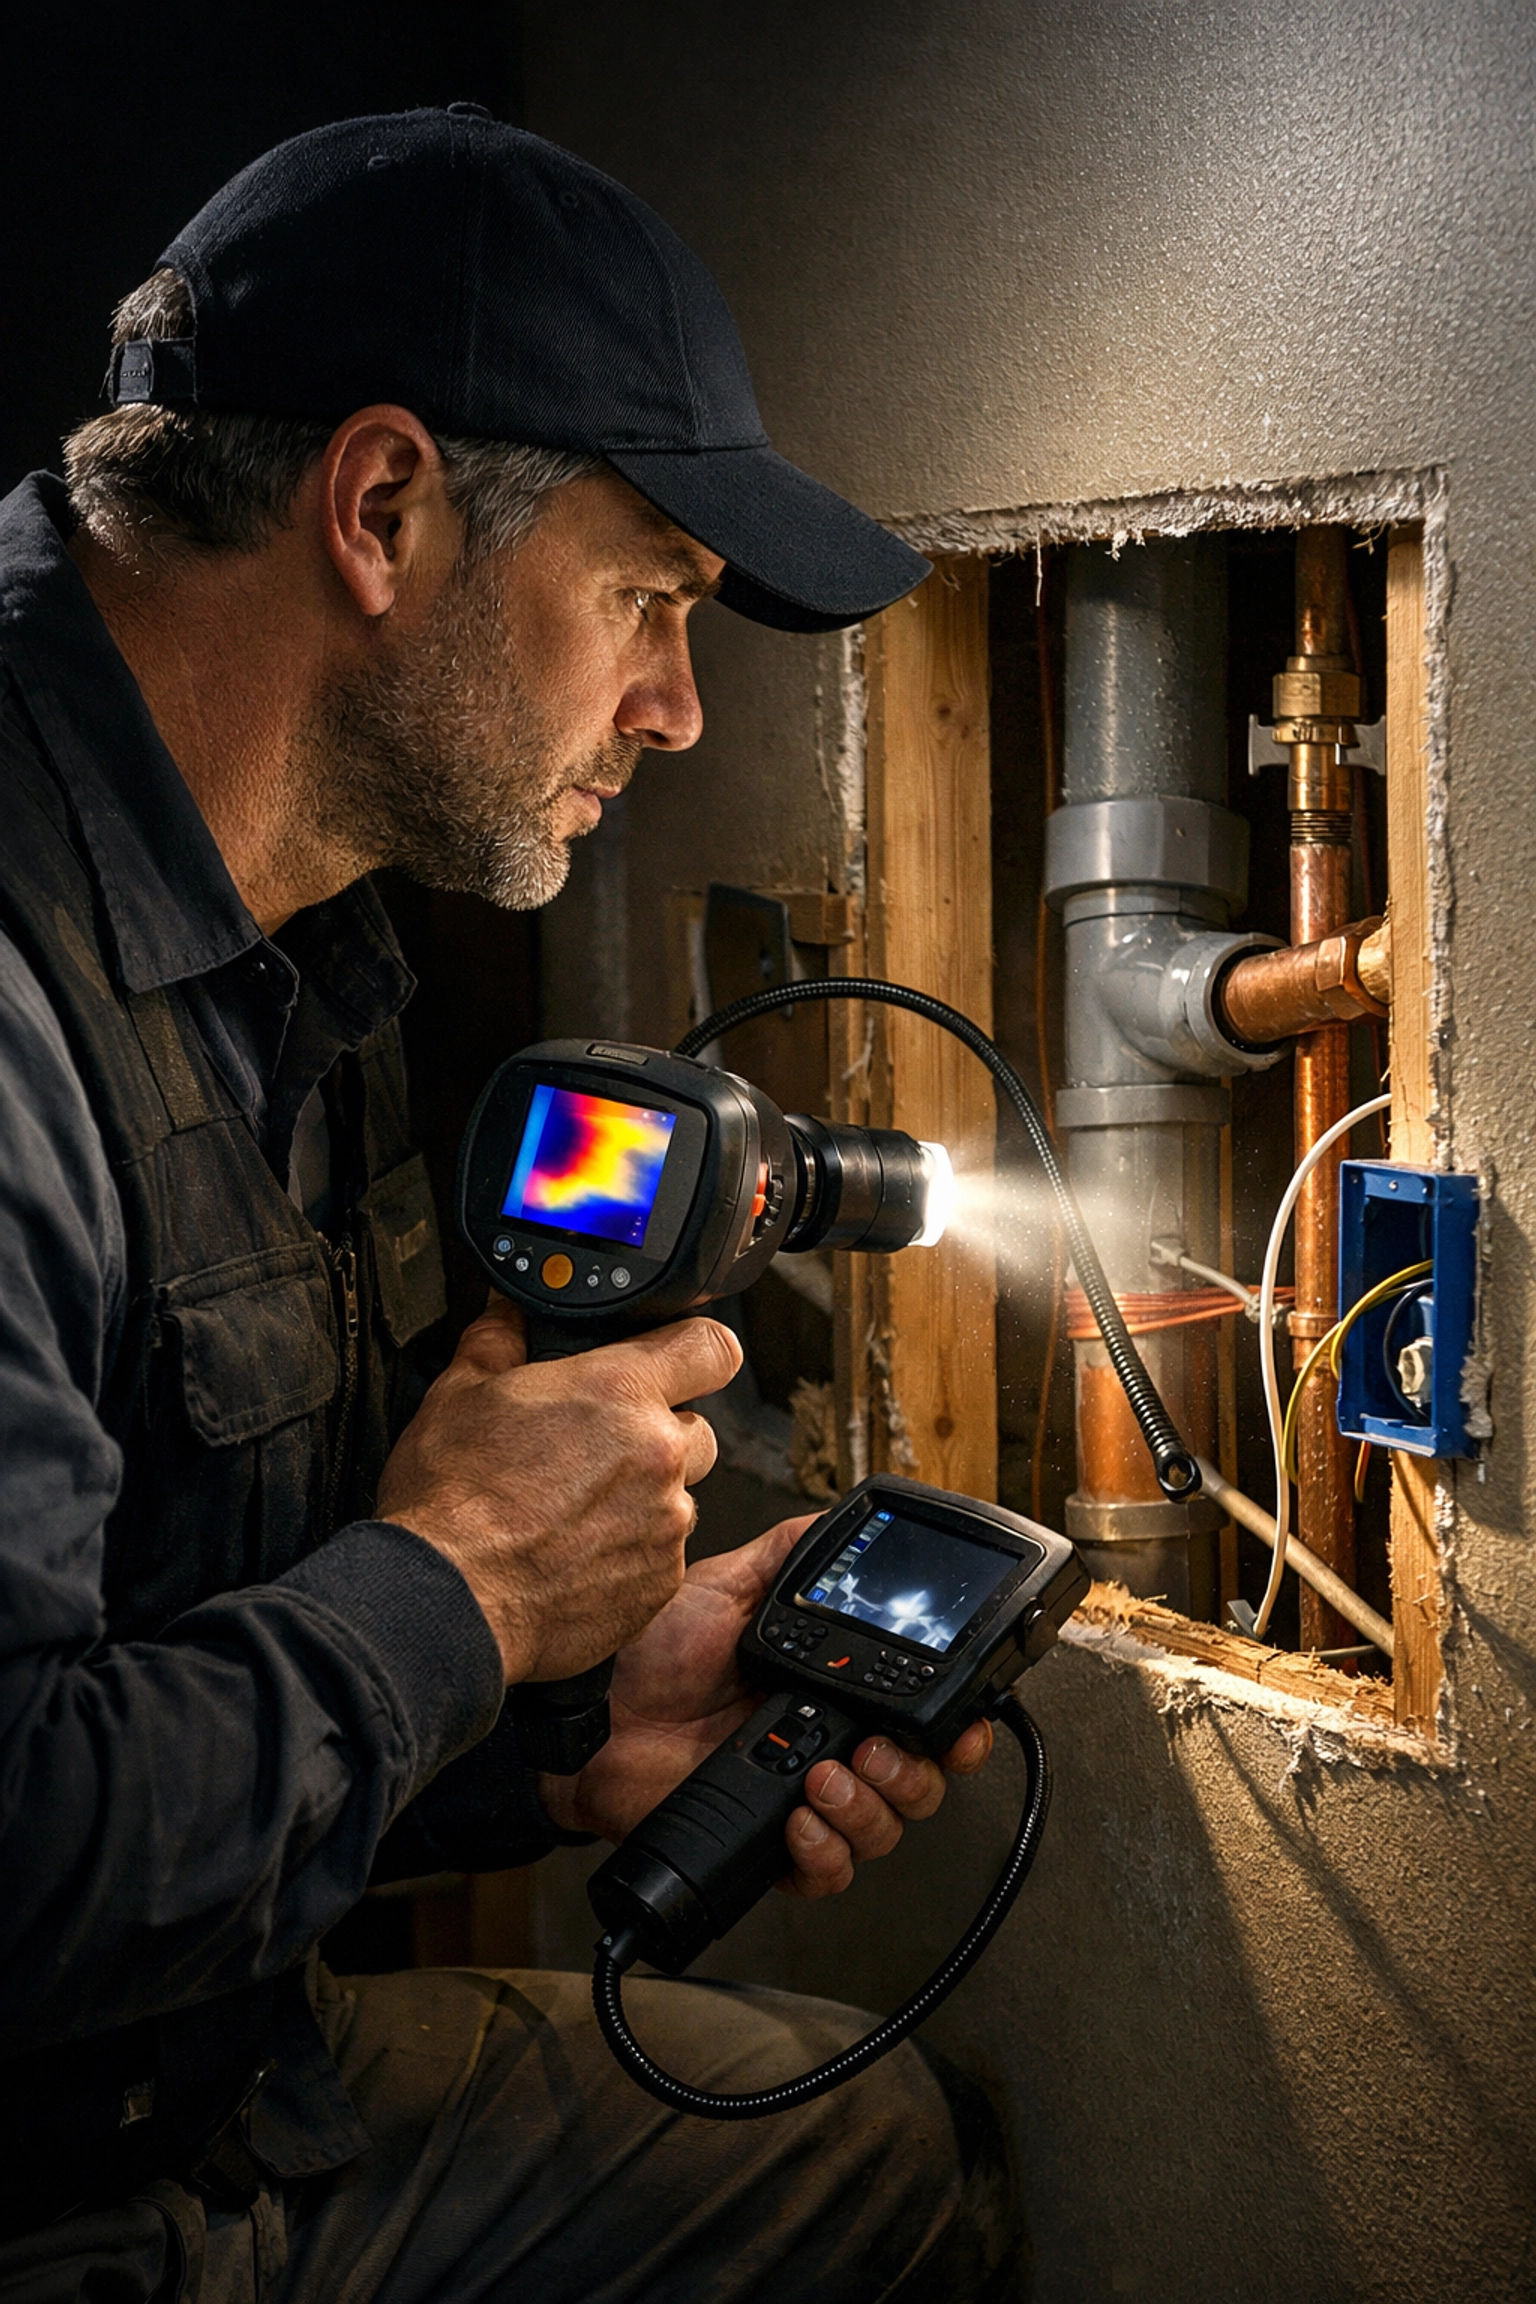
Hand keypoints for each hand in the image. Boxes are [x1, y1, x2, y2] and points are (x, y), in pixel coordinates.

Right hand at [376, 1300, 740, 1683]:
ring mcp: (664, 1523)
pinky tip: (576, 1554)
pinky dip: (631, 1553)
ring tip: (576, 1511)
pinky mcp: (660, 1583)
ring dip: (644, 1498)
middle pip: (697, 1429)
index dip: (699, 1350)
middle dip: (658, 1436)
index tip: (683, 1361)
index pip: (710, 1347)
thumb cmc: (450, 1502)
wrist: (447, 1599)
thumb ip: (498, 1341)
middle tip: (598, 1452)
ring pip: (678, 1497)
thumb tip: (507, 1315)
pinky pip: (663, 1555)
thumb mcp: (459, 1394)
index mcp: (618, 1392)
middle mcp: (657, 1454)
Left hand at [539, 1514, 993, 1895]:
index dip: (955, 1729)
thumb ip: (791, 1555)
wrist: (593, 1712)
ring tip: (824, 1777)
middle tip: (877, 1749)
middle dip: (916, 1772)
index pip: (919, 1718)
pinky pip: (825, 1873)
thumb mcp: (728, 1587)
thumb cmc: (648, 1652)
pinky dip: (824, 1853)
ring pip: (882, 1830)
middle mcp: (826, 1746)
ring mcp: (800, 1798)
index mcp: (831, 1689)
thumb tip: (846, 1520)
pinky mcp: (766, 1844)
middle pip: (917, 1782)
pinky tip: (798, 1816)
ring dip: (870, 1808)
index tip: (962, 1724)